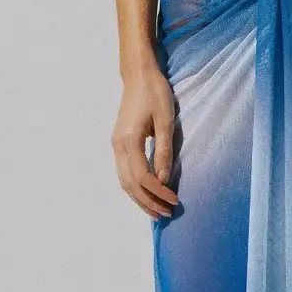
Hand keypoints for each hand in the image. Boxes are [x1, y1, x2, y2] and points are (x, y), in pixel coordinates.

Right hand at [113, 66, 180, 220]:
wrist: (138, 76)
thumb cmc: (155, 93)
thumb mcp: (165, 121)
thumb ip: (164, 150)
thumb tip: (165, 179)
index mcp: (129, 141)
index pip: (142, 177)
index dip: (158, 192)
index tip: (175, 200)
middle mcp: (117, 146)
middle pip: (130, 184)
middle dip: (148, 202)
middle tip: (166, 215)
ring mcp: (116, 145)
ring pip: (124, 181)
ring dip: (139, 198)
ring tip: (156, 211)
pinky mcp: (119, 143)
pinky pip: (124, 173)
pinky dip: (134, 187)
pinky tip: (146, 194)